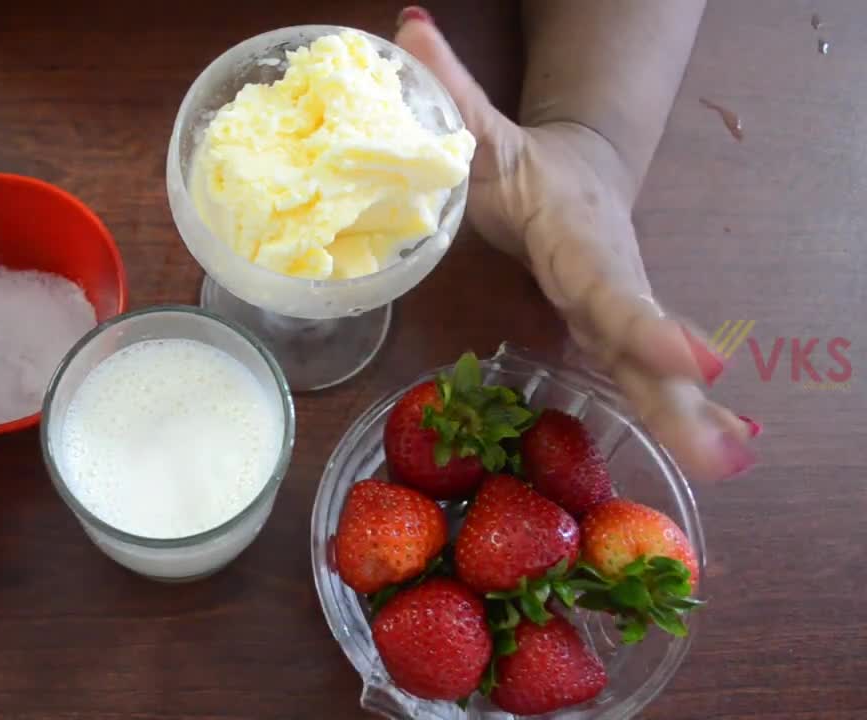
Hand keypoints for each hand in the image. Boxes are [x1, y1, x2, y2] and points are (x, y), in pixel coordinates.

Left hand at [396, 18, 756, 479]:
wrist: (578, 177)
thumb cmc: (524, 164)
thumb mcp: (484, 130)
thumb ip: (448, 89)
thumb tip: (406, 25)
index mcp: (578, 241)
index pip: (610, 287)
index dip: (644, 325)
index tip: (694, 360)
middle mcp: (608, 281)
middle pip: (642, 343)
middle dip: (680, 395)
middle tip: (725, 447)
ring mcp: (616, 311)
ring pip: (650, 370)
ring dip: (687, 418)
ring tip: (729, 461)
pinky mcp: (612, 334)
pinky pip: (640, 379)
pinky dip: (673, 413)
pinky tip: (711, 451)